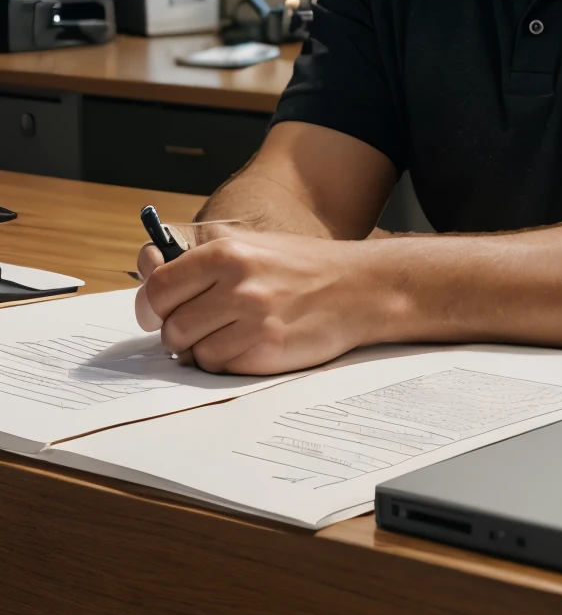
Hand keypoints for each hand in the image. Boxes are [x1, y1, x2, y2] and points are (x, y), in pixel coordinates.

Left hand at [134, 232, 395, 373]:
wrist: (360, 287)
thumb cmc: (301, 268)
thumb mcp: (250, 246)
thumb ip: (198, 261)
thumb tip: (148, 276)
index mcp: (227, 251)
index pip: (158, 287)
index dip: (153, 306)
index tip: (158, 313)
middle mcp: (237, 283)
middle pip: (172, 326)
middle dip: (179, 333)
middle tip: (201, 326)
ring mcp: (254, 319)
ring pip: (194, 352)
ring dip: (205, 350)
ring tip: (232, 334)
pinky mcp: (268, 350)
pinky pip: (222, 368)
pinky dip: (229, 363)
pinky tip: (252, 345)